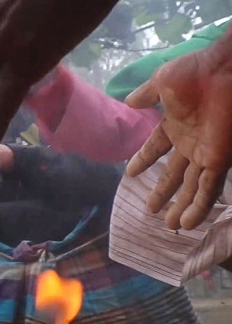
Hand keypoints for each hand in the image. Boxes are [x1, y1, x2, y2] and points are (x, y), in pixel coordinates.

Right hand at [125, 35, 231, 229]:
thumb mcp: (161, 83)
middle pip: (174, 174)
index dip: (143, 160)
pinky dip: (199, 206)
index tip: (130, 174)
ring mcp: (204, 154)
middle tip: (150, 209)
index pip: (155, 148)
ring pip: (193, 187)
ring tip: (170, 226)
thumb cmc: (194, 73)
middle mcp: (189, 143)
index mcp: (174, 126)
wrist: (223, 71)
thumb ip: (145, 95)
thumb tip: (128, 102)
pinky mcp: (219, 160)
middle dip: (163, 192)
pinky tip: (187, 222)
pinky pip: (209, 188)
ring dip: (181, 206)